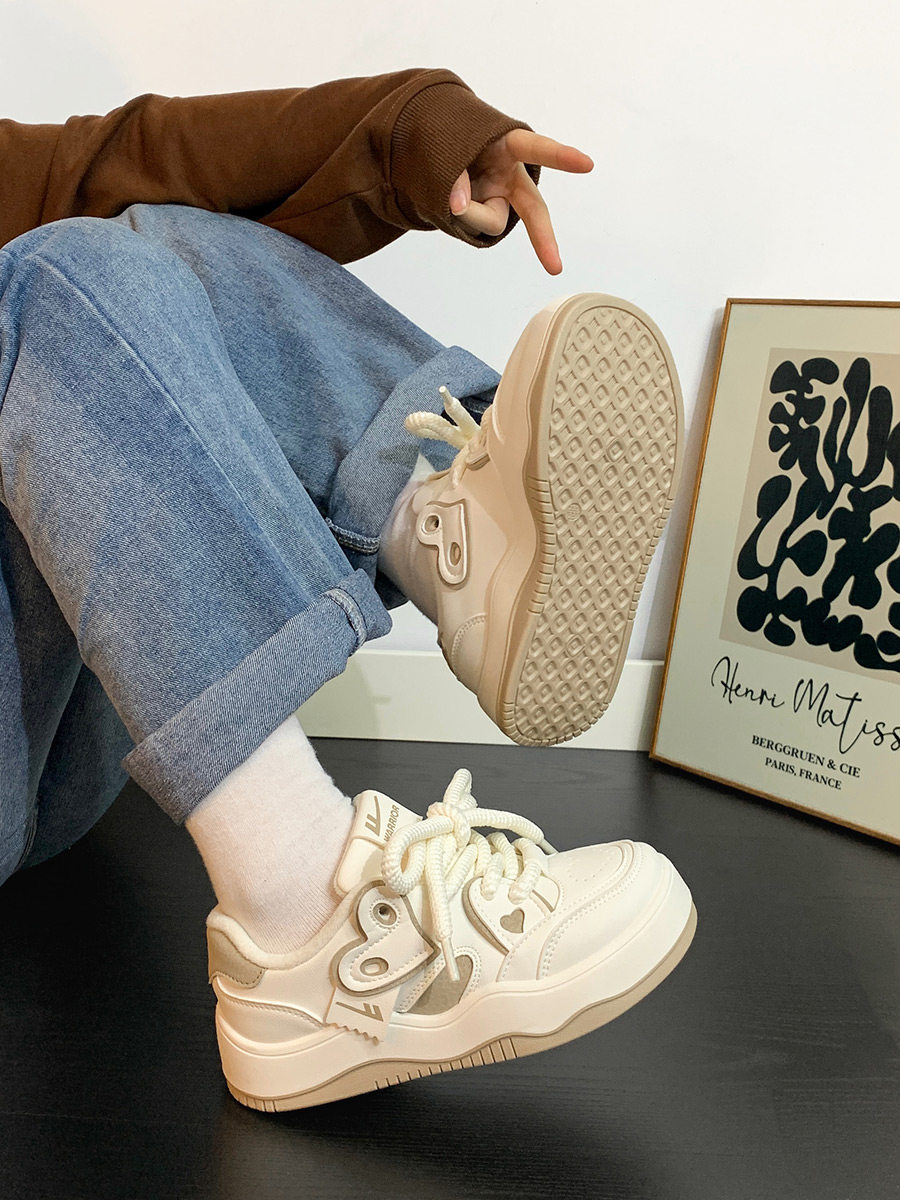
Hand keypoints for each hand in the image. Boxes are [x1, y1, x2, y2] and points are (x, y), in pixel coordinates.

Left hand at [448, 128, 592, 273]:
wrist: (434, 149)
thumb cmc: (450, 138)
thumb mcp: (450, 145)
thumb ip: (455, 170)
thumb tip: (458, 203)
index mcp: (509, 147)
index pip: (536, 149)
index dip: (561, 157)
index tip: (587, 165)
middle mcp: (510, 178)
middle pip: (534, 209)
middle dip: (543, 237)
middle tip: (555, 269)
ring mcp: (499, 200)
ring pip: (492, 222)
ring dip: (468, 213)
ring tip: (450, 192)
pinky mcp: (485, 217)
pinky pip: (474, 227)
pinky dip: (458, 218)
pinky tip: (452, 204)